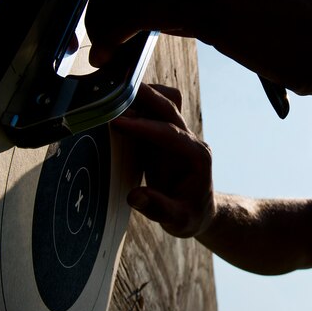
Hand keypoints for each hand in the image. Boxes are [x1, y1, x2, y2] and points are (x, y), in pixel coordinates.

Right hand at [111, 83, 214, 237]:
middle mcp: (189, 140)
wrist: (199, 213)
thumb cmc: (190, 216)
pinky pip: (151, 112)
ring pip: (164, 102)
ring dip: (141, 95)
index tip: (118, 122)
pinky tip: (116, 104)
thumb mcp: (178, 220)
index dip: (144, 126)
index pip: (170, 133)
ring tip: (111, 92)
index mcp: (196, 156)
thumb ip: (159, 208)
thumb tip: (135, 197)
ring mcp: (177, 135)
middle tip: (113, 90)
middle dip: (144, 96)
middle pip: (170, 107)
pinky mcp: (163, 137)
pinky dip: (136, 104)